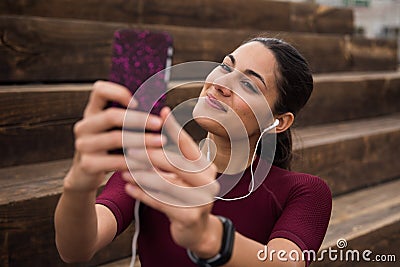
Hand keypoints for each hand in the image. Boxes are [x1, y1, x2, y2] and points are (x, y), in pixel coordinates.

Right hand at [65, 81, 164, 191]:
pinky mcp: (87, 164)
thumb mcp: (115, 130)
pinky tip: (150, 162)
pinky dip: (135, 161)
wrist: (86, 175)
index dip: (119, 92)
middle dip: (139, 119)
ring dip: (141, 140)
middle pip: (111, 116)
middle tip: (159, 123)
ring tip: (160, 142)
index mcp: (92, 111)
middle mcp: (85, 125)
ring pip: (115, 138)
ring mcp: (83, 145)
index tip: (139, 102)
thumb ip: (130, 118)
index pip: (99, 90)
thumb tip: (162, 111)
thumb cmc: (109, 148)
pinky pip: (115, 161)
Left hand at [122, 107, 220, 255]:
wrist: (197, 231)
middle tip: (128, 147)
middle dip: (150, 154)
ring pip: (166, 183)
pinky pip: (161, 202)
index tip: (160, 112)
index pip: (188, 144)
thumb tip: (160, 123)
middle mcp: (209, 181)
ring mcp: (202, 200)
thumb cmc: (186, 196)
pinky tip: (128, 187)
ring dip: (142, 175)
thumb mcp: (184, 175)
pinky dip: (142, 194)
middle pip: (176, 162)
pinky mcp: (190, 216)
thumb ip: (174, 154)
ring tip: (124, 168)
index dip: (174, 128)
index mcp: (207, 167)